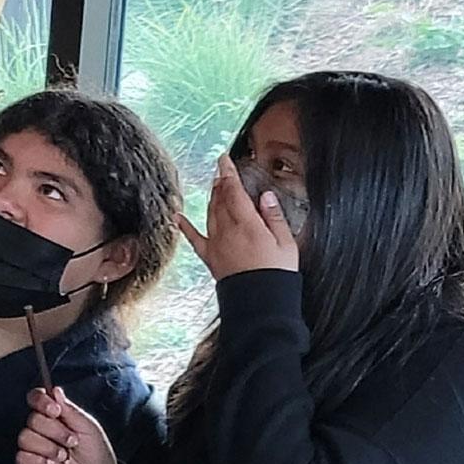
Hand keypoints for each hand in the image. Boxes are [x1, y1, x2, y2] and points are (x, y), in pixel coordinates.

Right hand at [14, 387, 117, 463]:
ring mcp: (33, 446)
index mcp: (53, 414)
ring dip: (48, 448)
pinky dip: (38, 460)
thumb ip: (69, 409)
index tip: (55, 410)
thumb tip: (55, 391)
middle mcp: (40, 428)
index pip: (36, 398)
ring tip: (63, 456)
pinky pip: (22, 457)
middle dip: (55, 431)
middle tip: (72, 441)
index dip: (40, 400)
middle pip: (32, 419)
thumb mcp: (87, 426)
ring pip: (25, 437)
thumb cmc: (94, 451)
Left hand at [180, 156, 299, 279]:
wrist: (261, 304)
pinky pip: (194, 239)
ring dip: (211, 197)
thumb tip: (266, 196)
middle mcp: (228, 231)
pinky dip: (184, 226)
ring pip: (210, 213)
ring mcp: (217, 244)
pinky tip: (176, 217)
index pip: (234, 191)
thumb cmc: (277, 275)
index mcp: (248, 224)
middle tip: (221, 171)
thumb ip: (274, 217)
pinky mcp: (210, 258)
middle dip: (220, 183)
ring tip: (213, 186)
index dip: (228, 172)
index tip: (223, 159)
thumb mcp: (286, 243)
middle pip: (220, 199)